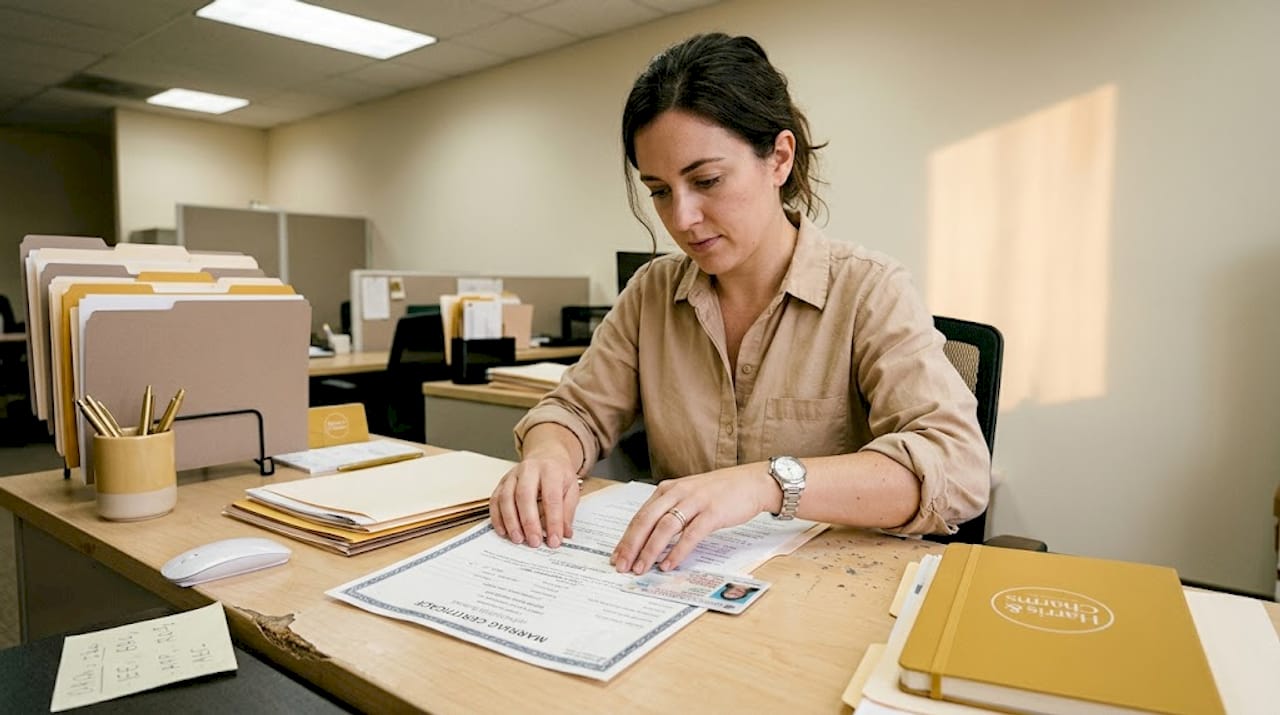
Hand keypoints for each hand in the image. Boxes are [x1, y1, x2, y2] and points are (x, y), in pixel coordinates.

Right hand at [489, 455, 580, 548]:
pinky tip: (503, 531)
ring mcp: (513, 475)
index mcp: (551, 470)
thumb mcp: (571, 489)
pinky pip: (495, 500)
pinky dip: (497, 517)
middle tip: (534, 542)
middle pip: (525, 495)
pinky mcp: (502, 482)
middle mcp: (529, 469)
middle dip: (529, 522)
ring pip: (506, 497)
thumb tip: (564, 534)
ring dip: (511, 521)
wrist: (546, 455)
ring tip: (518, 539)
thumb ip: (567, 512)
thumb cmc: (558, 474)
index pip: (551, 498)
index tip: (555, 540)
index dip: (553, 521)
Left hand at [611, 465, 777, 573]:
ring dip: (650, 550)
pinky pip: (690, 535)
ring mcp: (695, 502)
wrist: (753, 482)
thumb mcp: (689, 496)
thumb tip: (650, 539)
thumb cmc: (721, 492)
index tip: (616, 556)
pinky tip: (668, 565)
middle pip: (647, 521)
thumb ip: (670, 512)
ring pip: (665, 528)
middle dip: (631, 545)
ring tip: (641, 568)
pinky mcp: (713, 512)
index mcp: (668, 489)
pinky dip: (677, 551)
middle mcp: (678, 493)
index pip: (640, 515)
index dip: (627, 537)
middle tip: (622, 566)